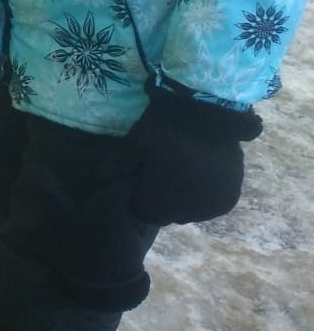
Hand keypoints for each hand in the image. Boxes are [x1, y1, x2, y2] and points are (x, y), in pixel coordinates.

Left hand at [129, 84, 261, 225]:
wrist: (208, 115)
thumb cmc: (163, 130)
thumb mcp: (132, 145)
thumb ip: (116, 166)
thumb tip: (101, 180)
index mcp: (157, 205)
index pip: (143, 212)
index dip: (141, 194)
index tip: (143, 177)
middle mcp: (185, 215)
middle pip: (168, 214)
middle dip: (163, 198)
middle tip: (164, 171)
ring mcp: (210, 210)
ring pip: (190, 211)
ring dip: (185, 197)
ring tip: (183, 170)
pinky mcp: (229, 201)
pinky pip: (210, 204)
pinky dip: (204, 193)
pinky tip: (200, 173)